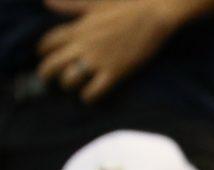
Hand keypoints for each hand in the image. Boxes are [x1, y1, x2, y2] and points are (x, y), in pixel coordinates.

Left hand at [38, 0, 182, 102]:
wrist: (153, 16)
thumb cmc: (127, 7)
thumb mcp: (94, 4)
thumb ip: (70, 5)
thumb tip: (46, 3)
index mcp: (77, 28)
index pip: (48, 42)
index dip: (42, 52)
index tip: (44, 56)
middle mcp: (83, 45)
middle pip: (52, 64)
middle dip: (45, 76)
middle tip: (48, 82)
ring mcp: (98, 60)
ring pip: (69, 79)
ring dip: (67, 86)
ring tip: (72, 89)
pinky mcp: (115, 72)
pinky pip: (93, 91)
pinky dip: (88, 98)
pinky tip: (89, 99)